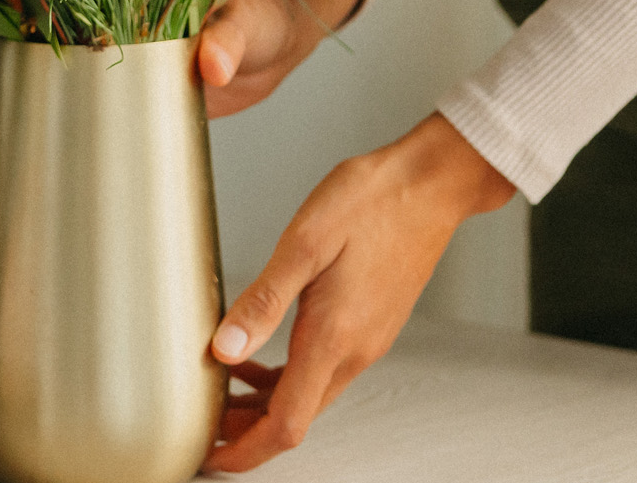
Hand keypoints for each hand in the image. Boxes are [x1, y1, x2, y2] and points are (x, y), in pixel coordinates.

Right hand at [0, 0, 365, 179]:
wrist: (286, 42)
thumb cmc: (267, 10)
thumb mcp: (249, 15)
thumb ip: (230, 34)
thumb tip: (214, 61)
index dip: (0, 18)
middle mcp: (100, 24)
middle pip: (21, 47)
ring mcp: (105, 66)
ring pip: (32, 86)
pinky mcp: (120, 102)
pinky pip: (66, 119)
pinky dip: (33, 143)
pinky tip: (4, 171)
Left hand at [203, 112, 514, 472]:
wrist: (435, 180)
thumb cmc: (374, 199)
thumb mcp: (305, 243)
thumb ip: (263, 301)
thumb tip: (223, 350)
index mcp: (335, 338)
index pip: (286, 424)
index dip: (244, 451)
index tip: (209, 456)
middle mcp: (356, 350)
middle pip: (295, 416)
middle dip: (245, 431)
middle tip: (201, 423)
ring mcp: (367, 339)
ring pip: (309, 393)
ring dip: (263, 403)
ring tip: (219, 391)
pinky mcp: (371, 323)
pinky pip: (322, 367)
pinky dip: (285, 374)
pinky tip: (257, 352)